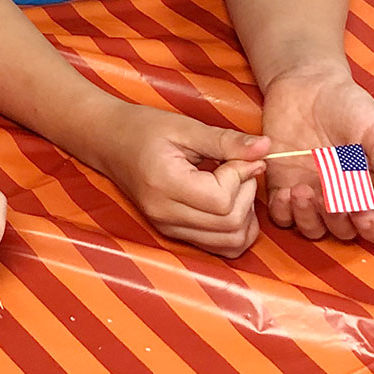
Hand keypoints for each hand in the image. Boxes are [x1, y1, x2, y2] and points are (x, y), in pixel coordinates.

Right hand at [90, 104, 269, 256]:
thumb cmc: (142, 128)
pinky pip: (220, 247)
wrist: (108, 141)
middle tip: (238, 167)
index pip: (222, 200)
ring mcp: (168, 228)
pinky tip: (228, 203)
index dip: (241, 176)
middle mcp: (165, 214)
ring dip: (245, 215)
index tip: (239, 155)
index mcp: (165, 184)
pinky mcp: (174, 233)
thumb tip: (266, 149)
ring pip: (230, 242)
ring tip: (233, 185)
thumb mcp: (184, 126)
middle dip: (247, 194)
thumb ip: (226, 141)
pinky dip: (236, 230)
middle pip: (230, 224)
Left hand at [259, 68, 373, 245]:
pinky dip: (283, 212)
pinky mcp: (282, 186)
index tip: (362, 211)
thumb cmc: (351, 107)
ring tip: (303, 190)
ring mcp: (311, 197)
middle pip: (344, 233)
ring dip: (308, 218)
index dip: (373, 228)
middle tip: (329, 195)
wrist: (309, 85)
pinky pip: (281, 217)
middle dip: (337, 219)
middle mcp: (342, 201)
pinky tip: (285, 191)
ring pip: (312, 230)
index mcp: (372, 192)